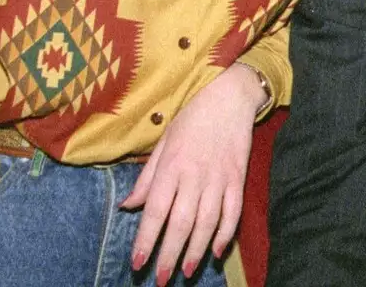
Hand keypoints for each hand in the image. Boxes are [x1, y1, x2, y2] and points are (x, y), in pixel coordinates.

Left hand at [121, 64, 270, 284]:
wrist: (229, 97)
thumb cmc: (191, 119)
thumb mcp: (163, 143)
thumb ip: (147, 177)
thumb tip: (128, 206)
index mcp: (171, 166)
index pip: (155, 210)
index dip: (145, 240)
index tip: (136, 263)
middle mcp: (194, 175)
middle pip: (180, 223)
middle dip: (169, 255)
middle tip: (161, 279)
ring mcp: (219, 178)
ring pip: (207, 222)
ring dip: (196, 250)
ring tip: (186, 271)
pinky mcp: (238, 178)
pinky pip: (233, 211)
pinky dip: (226, 233)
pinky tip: (217, 250)